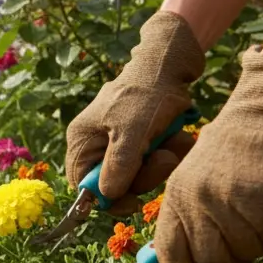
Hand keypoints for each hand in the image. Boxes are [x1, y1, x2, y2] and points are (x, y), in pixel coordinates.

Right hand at [64, 11, 203, 215]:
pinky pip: (154, 159)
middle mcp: (97, 143)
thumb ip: (119, 165)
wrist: (172, 62)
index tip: (134, 201)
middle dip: (145, 174)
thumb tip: (106, 196)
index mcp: (83, 141)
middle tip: (164, 157)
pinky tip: (179, 136)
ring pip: (140, 172)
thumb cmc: (147, 92)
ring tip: (176, 141)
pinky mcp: (141, 137)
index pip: (83, 185)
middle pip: (115, 182)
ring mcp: (119, 140)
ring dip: (163, 161)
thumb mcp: (132, 131)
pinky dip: (169, 151)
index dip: (106, 198)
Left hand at [154, 49, 262, 262]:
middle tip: (245, 229)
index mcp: (178, 199)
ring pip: (250, 252)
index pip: (172, 256)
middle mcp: (202, 205)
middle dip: (232, 255)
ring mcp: (237, 206)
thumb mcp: (192, 179)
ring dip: (261, 237)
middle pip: (216, 261)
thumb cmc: (233, 150)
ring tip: (262, 203)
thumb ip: (185, 220)